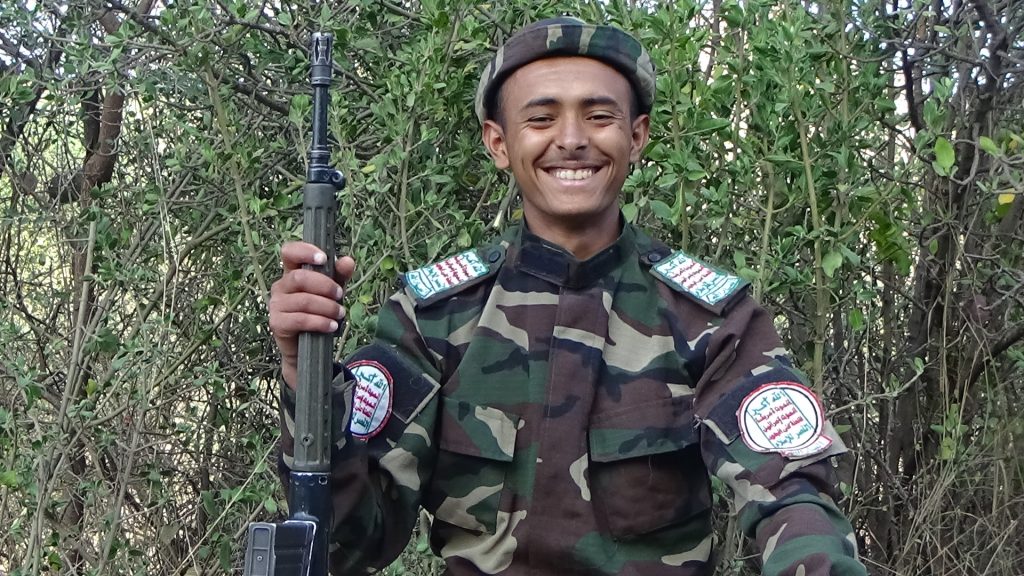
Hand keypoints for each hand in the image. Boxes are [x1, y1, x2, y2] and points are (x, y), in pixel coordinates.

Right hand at [269, 242, 355, 389]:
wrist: (307, 346)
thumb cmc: (318, 312)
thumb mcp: (332, 292)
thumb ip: (339, 276)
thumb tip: (348, 261)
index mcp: (291, 273)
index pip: (289, 252)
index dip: (304, 252)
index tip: (324, 259)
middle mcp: (280, 286)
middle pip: (299, 277)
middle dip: (325, 286)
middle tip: (340, 295)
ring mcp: (276, 305)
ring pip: (303, 300)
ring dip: (327, 307)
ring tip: (340, 314)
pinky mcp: (277, 323)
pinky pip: (300, 319)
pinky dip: (320, 322)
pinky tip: (332, 326)